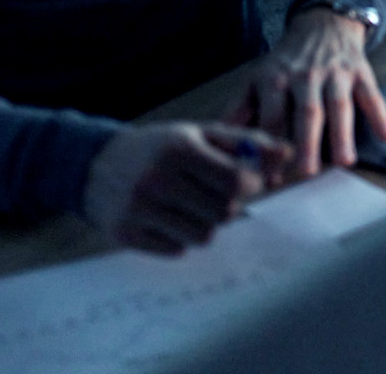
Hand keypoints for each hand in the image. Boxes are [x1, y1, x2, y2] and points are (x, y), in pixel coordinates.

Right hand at [82, 121, 291, 254]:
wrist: (97, 165)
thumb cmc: (161, 147)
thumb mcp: (201, 134)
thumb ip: (246, 143)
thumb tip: (288, 155)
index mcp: (180, 149)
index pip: (236, 181)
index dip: (250, 184)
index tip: (246, 181)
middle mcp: (158, 180)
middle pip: (223, 211)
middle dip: (230, 205)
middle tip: (218, 194)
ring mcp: (139, 210)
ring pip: (202, 235)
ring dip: (207, 224)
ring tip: (195, 207)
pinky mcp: (126, 235)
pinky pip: (176, 250)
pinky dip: (182, 238)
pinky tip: (172, 219)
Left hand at [221, 8, 385, 176]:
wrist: (323, 22)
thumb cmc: (287, 60)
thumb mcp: (257, 78)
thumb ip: (239, 110)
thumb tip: (215, 142)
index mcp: (276, 79)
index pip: (273, 116)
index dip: (271, 145)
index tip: (269, 177)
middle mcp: (306, 75)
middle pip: (307, 111)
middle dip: (307, 141)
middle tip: (306, 172)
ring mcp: (336, 73)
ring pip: (340, 104)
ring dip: (343, 133)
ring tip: (345, 162)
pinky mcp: (360, 71)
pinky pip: (371, 94)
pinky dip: (381, 115)